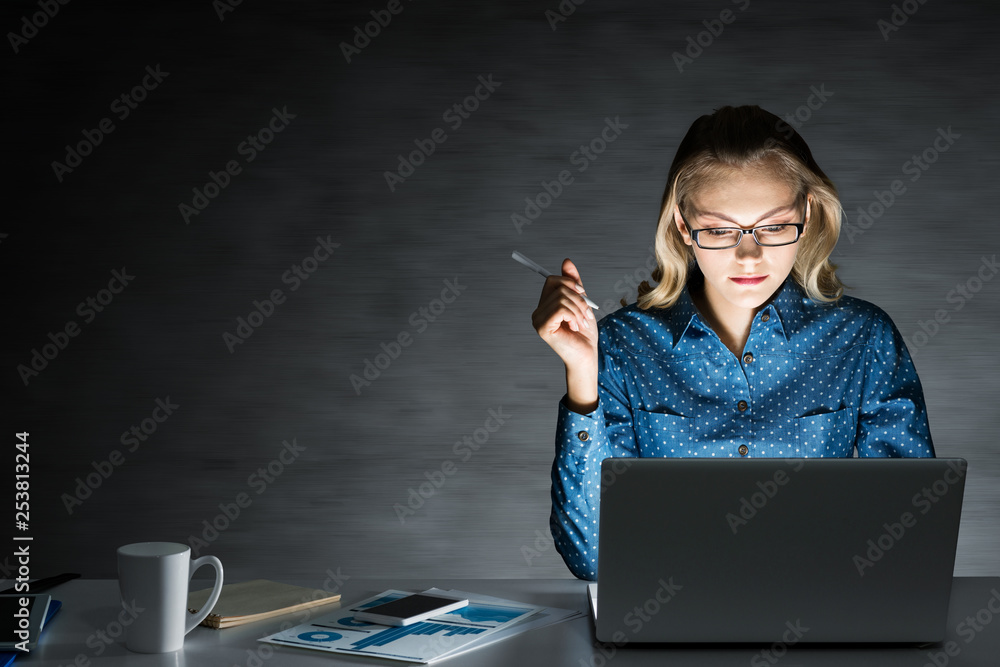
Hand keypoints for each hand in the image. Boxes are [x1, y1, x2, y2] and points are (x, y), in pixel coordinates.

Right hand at [531, 258, 598, 373]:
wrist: (586, 356)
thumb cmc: (584, 334)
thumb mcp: (582, 303)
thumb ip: (574, 284)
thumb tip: (566, 261)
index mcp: (545, 305)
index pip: (552, 280)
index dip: (569, 282)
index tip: (583, 293)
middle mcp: (538, 311)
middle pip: (558, 287)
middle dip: (578, 298)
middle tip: (585, 314)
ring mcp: (538, 320)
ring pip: (561, 298)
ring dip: (579, 309)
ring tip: (581, 323)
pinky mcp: (542, 328)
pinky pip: (560, 309)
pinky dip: (574, 316)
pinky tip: (575, 327)